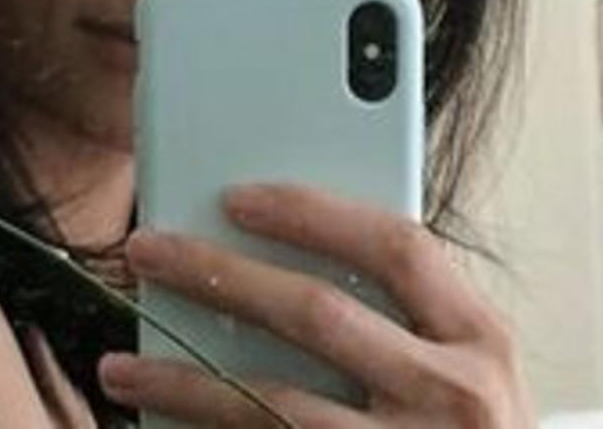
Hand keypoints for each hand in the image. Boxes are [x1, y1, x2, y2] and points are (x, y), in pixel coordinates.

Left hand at [98, 184, 533, 426]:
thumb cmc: (465, 428)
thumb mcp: (461, 358)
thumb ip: (399, 303)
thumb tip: (274, 234)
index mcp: (479, 337)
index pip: (396, 246)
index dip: (312, 212)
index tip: (235, 197)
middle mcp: (455, 398)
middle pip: (318, 314)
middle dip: (219, 275)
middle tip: (147, 251)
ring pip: (274, 405)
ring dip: (185, 380)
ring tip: (123, 367)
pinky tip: (160, 425)